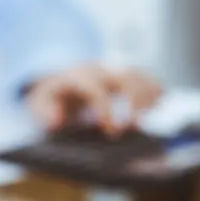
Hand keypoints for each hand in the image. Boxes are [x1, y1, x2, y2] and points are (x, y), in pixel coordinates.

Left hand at [26, 65, 161, 136]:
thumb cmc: (49, 98)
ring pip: (138, 74)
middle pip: (124, 76)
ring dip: (149, 95)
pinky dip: (155, 89)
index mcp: (75, 77)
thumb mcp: (37, 105)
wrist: (54, 80)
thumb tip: (56, 121)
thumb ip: (44, 113)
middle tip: (135, 127)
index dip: (105, 109)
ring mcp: (112, 70)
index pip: (94, 89)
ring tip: (152, 116)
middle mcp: (97, 70)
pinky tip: (162, 103)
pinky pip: (144, 77)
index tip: (111, 130)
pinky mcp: (122, 75)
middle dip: (134, 100)